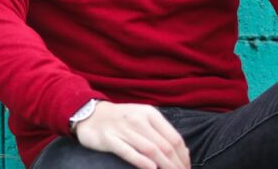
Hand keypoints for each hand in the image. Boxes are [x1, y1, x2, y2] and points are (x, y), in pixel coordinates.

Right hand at [75, 101, 190, 168]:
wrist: (89, 114)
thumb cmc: (121, 120)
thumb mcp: (143, 119)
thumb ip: (162, 133)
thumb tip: (184, 152)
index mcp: (150, 114)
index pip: (174, 138)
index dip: (184, 157)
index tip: (187, 168)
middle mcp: (138, 119)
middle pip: (165, 146)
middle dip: (177, 165)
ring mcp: (123, 129)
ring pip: (151, 150)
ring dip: (165, 166)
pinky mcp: (109, 138)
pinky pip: (129, 152)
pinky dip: (142, 162)